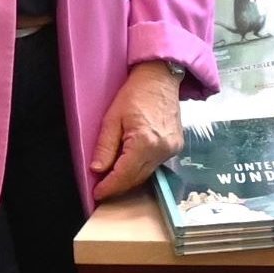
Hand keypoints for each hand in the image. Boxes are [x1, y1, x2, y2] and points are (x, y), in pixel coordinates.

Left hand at [90, 60, 184, 200]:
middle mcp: (162, 149)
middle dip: (118, 186)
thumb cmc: (136, 93)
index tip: (97, 193)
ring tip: (112, 178)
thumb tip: (97, 169)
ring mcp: (171, 149)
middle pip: (137, 179)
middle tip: (102, 189)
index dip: (109, 187)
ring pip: (146, 174)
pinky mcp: (176, 147)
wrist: (160, 78)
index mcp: (145, 142)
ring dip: (129, 179)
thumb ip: (105, 146)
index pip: (124, 175)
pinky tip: (129, 165)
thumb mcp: (112, 118)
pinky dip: (141, 168)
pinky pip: (155, 165)